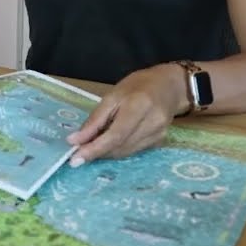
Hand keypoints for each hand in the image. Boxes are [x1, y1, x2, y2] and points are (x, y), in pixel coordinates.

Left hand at [66, 64, 188, 166]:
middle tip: (78, 153)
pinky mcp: (159, 141)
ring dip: (106, 152)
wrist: (169, 87)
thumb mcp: (113, 95)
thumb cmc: (138, 86)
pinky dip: (118, 149)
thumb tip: (75, 140)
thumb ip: (95, 119)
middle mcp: (152, 123)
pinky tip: (111, 142)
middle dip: (97, 152)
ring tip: (93, 146)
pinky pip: (132, 151)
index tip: (76, 159)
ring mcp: (158, 134)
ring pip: (125, 152)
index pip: (115, 135)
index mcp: (139, 105)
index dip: (95, 149)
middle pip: (119, 146)